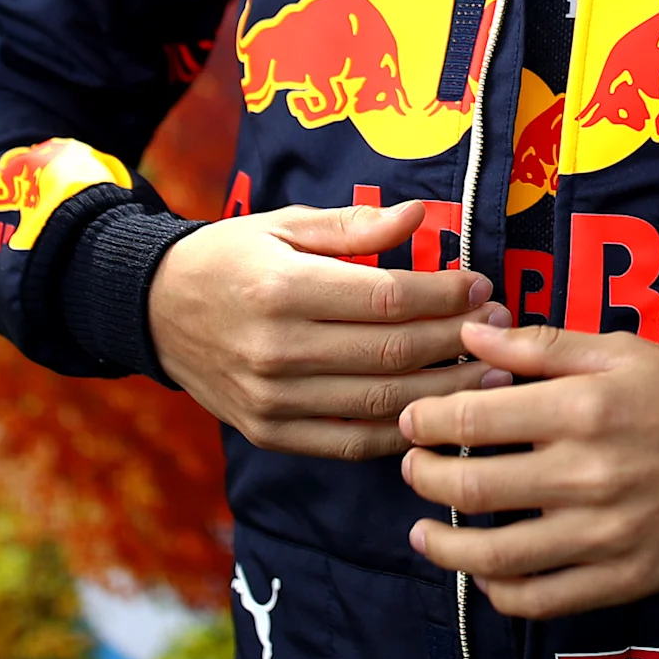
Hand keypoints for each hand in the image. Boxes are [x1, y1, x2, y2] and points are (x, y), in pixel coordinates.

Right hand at [145, 200, 490, 458]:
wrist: (155, 311)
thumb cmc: (230, 257)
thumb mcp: (284, 225)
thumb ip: (354, 226)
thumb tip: (420, 216)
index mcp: (282, 288)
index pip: (385, 298)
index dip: (443, 294)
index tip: (481, 285)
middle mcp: (277, 349)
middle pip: (391, 353)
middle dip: (458, 341)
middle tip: (502, 329)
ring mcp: (272, 399)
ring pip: (380, 403)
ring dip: (445, 391)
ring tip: (492, 375)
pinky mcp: (270, 433)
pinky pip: (350, 442)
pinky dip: (401, 432)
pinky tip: (438, 414)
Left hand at [397, 312, 658, 617]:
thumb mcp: (622, 350)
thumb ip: (543, 346)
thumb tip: (473, 334)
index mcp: (582, 408)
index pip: (471, 418)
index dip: (426, 420)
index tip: (413, 420)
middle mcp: (586, 475)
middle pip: (470, 487)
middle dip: (424, 476)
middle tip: (413, 468)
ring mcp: (603, 535)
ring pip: (494, 556)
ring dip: (443, 546)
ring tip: (424, 533)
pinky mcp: (622, 579)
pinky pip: (541, 600)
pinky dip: (498, 592)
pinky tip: (484, 575)